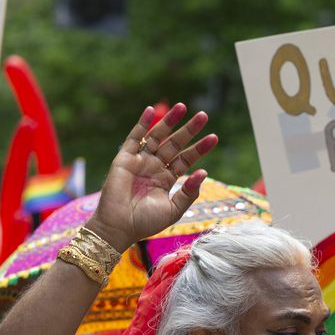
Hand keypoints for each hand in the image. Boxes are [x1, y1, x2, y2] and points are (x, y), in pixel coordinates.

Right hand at [85, 103, 218, 251]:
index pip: (186, 159)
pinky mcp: (124, 159)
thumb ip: (189, 193)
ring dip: (169, 121)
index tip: (214, 137)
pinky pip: (134, 138)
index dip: (199, 148)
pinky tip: (151, 110)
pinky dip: (141, 124)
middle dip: (188, 130)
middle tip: (204, 115)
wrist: (119, 227)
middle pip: (174, 144)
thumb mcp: (173, 209)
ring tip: (182, 107)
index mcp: (166, 179)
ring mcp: (140, 161)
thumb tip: (204, 172)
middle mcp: (154, 167)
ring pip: (157, 136)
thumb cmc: (145, 222)